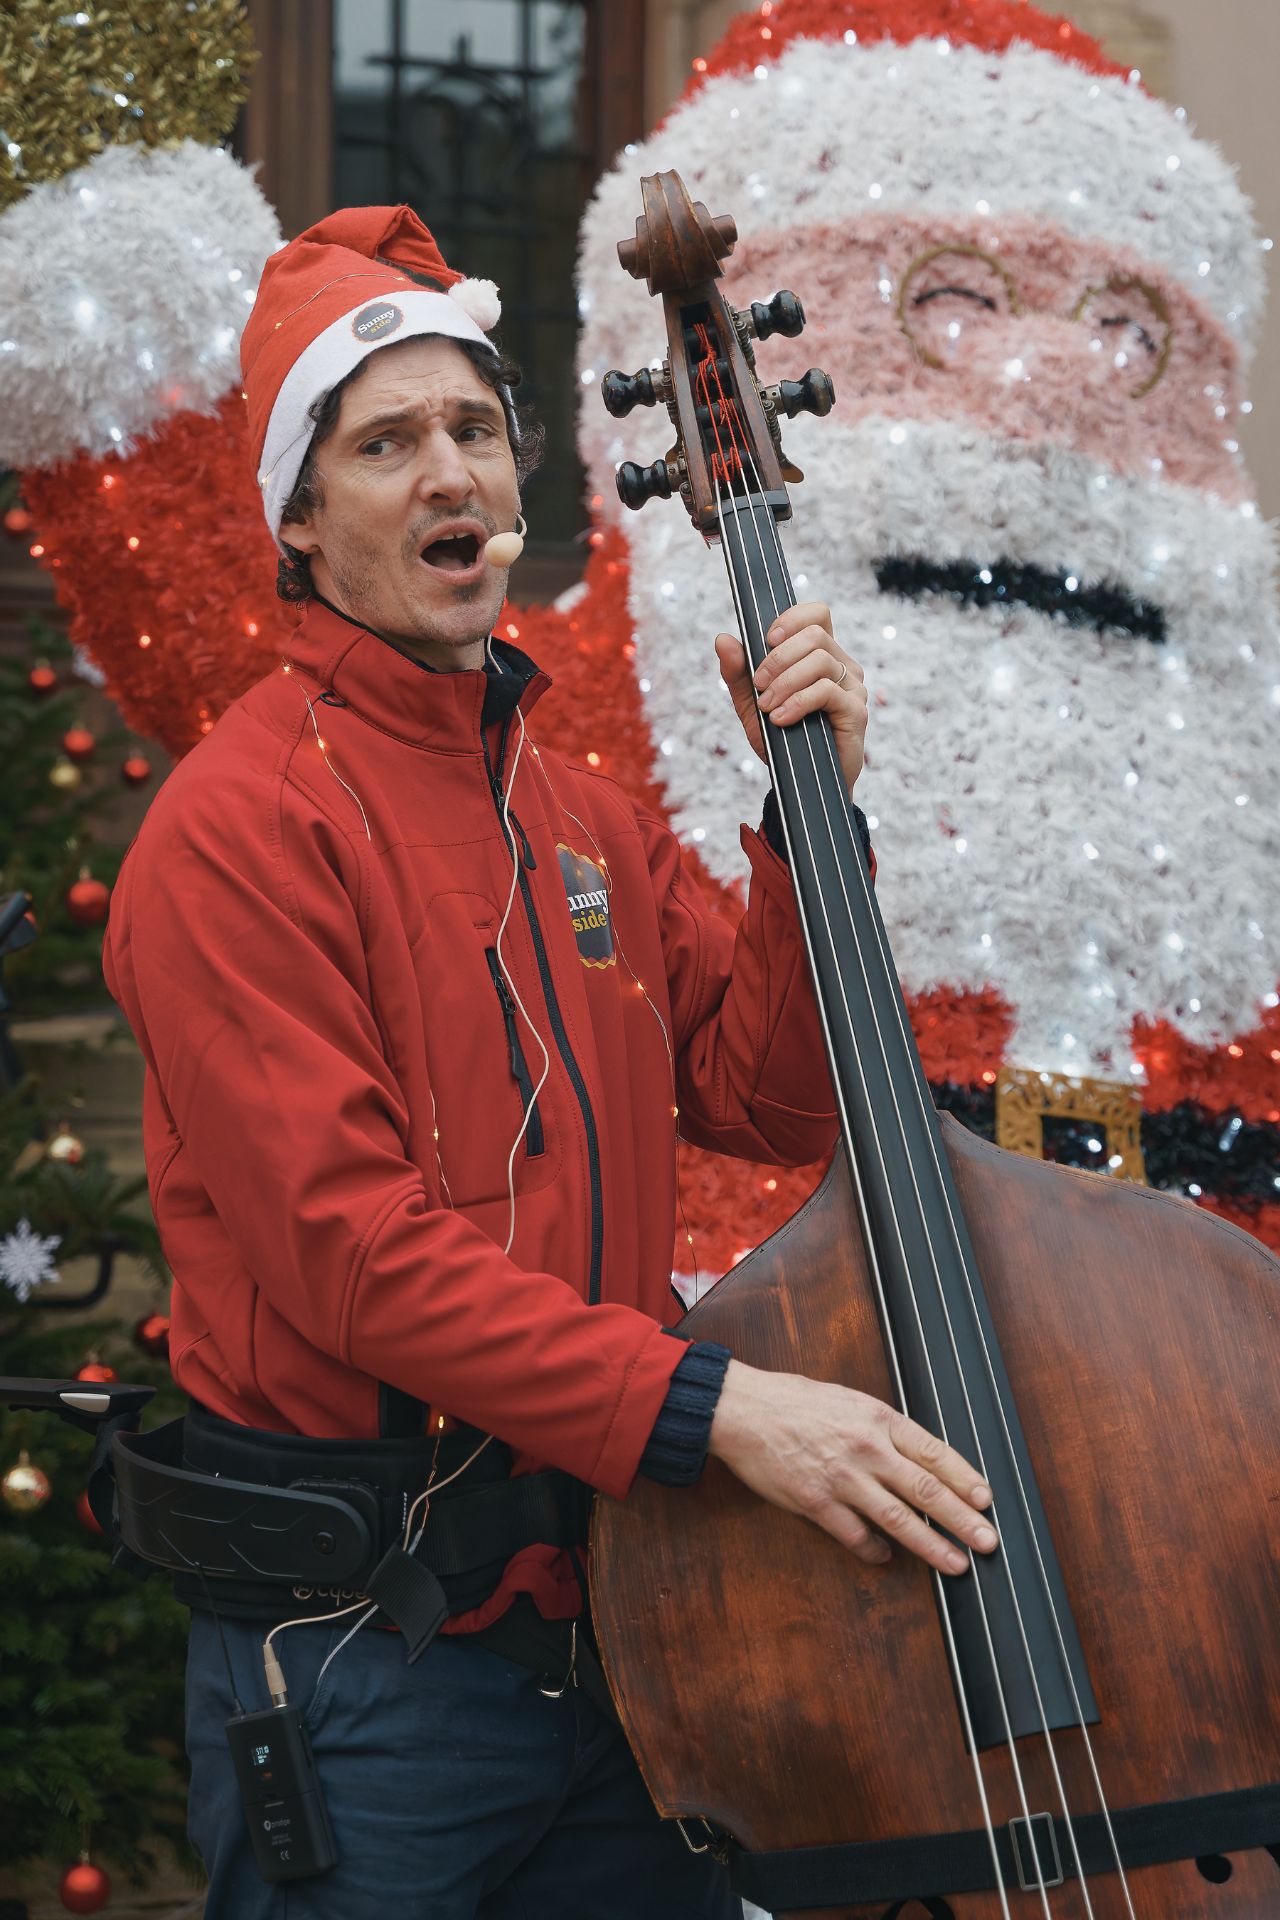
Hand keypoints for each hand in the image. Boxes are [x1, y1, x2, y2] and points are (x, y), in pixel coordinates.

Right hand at [708, 1360, 997, 1575]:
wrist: (744, 1410)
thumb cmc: (794, 1401)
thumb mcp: (849, 1400)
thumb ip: (882, 1428)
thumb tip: (916, 1456)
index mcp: (877, 1418)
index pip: (933, 1452)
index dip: (964, 1478)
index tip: (985, 1499)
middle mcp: (866, 1448)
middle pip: (925, 1490)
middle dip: (962, 1519)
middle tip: (988, 1541)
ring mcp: (842, 1478)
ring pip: (897, 1519)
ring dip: (931, 1545)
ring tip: (955, 1564)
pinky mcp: (816, 1502)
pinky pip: (855, 1535)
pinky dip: (875, 1550)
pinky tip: (886, 1556)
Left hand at [714, 602, 867, 792]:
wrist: (801, 785)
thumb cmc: (783, 740)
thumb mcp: (752, 705)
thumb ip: (737, 674)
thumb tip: (722, 639)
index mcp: (822, 655)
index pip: (818, 614)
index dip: (792, 618)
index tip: (767, 640)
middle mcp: (842, 666)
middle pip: (815, 635)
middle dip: (778, 658)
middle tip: (758, 686)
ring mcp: (852, 688)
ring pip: (820, 660)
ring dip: (785, 682)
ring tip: (767, 707)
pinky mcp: (856, 712)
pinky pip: (827, 691)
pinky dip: (797, 702)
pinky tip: (781, 719)